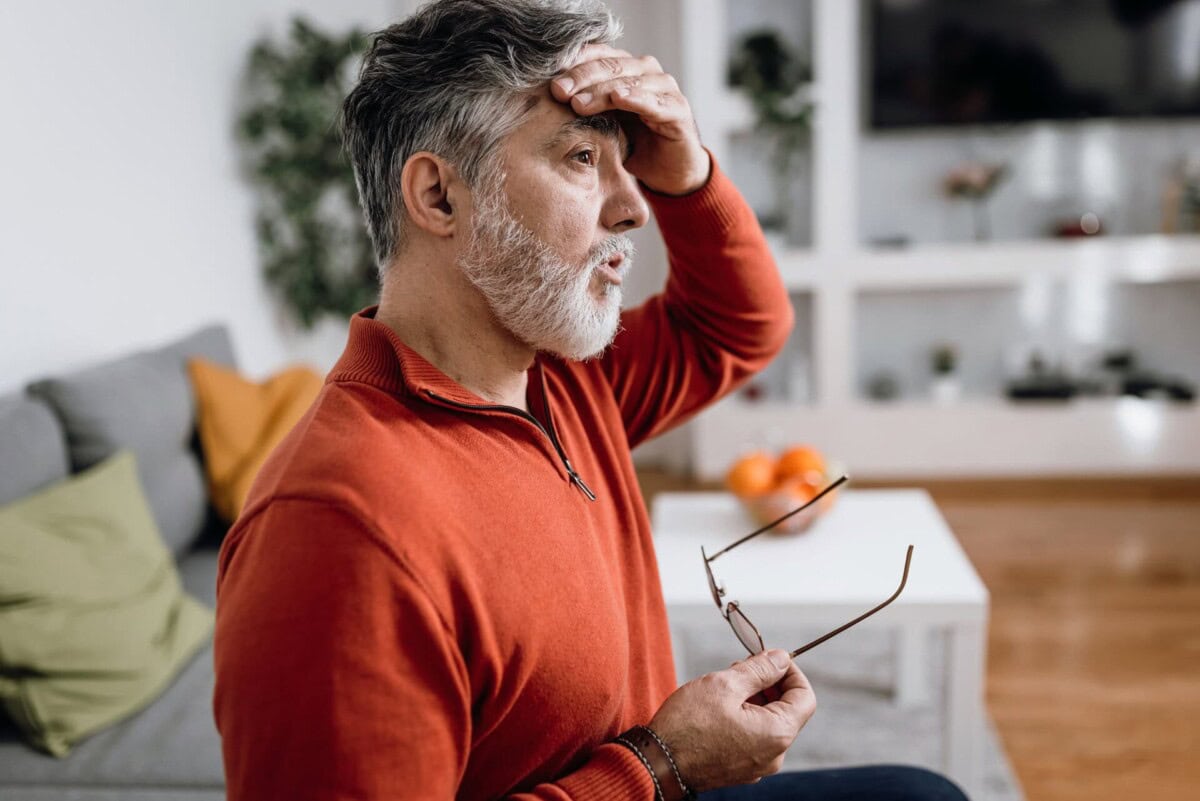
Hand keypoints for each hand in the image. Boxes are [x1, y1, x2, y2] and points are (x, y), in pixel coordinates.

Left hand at [550, 44, 709, 195]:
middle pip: (609, 66)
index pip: (596, 56)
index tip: (547, 80)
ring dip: (602, 90)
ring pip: (629, 81)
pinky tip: (620, 98)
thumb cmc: (632, 144)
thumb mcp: (602, 123)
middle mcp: (645, 72)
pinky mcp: (678, 109)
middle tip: (558, 91)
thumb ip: (582, 106)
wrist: (668, 172)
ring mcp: (664, 88)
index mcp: (624, 69)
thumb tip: (541, 100)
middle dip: (581, 78)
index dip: (572, 65)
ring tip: (579, 102)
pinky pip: (655, 101)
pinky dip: (637, 98)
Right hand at [646, 649, 816, 792]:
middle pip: (787, 710)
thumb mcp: (725, 684)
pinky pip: (754, 738)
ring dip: (755, 699)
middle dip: (770, 684)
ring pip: (769, 723)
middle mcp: (774, 755)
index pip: (805, 697)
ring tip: (726, 685)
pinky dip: (745, 718)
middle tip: (742, 667)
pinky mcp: (741, 769)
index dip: (791, 672)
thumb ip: (759, 670)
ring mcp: (757, 766)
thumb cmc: (688, 725)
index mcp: (777, 733)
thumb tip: (781, 658)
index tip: (771, 659)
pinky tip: (720, 707)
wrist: (659, 763)